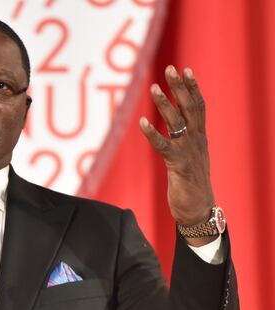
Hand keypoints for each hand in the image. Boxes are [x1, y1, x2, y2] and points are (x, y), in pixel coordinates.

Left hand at [139, 66, 214, 245]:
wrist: (198, 208)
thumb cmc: (191, 182)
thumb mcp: (191, 155)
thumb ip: (184, 138)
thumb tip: (175, 124)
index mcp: (200, 137)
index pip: (198, 106)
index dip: (192, 87)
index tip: (185, 69)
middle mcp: (196, 140)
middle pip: (190, 108)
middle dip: (179, 87)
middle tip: (171, 68)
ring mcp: (188, 151)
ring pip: (177, 122)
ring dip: (165, 103)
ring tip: (153, 87)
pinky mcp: (178, 164)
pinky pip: (163, 145)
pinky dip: (152, 133)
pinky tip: (142, 121)